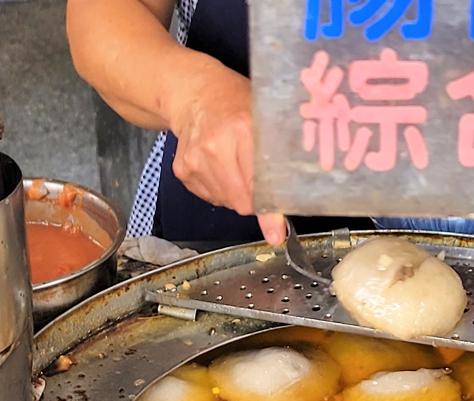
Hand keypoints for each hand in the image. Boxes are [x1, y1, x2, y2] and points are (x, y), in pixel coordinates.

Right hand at [168, 62, 285, 246]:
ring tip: (233, 163)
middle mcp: (215, 147)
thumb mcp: (264, 119)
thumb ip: (279, 155)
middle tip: (255, 177)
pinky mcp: (183, 170)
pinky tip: (218, 165)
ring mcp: (195, 160)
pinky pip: (210, 197)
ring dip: (235, 192)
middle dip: (253, 199)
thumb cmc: (234, 103)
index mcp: (242, 129)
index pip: (258, 184)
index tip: (275, 233)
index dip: (269, 210)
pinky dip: (219, 188)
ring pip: (226, 202)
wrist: (194, 94)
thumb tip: (290, 200)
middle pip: (241, 201)